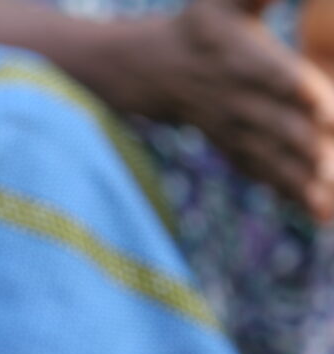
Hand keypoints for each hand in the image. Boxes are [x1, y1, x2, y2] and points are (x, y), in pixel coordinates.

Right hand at [107, 0, 333, 219]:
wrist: (153, 71)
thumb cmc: (203, 27)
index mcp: (240, 59)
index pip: (273, 78)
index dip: (298, 93)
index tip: (323, 109)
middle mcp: (237, 100)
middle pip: (276, 128)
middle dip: (308, 149)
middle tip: (332, 165)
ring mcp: (234, 130)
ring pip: (271, 157)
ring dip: (302, 179)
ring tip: (330, 202)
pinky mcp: (234, 148)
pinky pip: (261, 173)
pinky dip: (288, 192)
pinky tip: (318, 210)